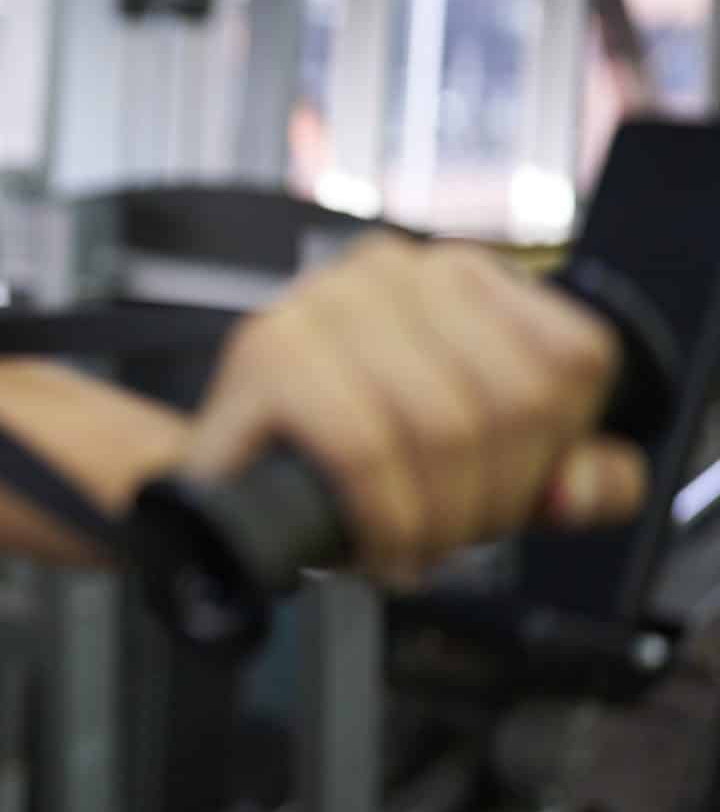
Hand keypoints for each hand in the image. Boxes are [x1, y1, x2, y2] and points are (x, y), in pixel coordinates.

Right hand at [179, 234, 650, 588]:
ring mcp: (321, 300)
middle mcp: (389, 266)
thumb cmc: (357, 469)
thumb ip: (576, 479)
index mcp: (458, 273)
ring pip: (443, 423)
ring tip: (408, 544)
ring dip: (433, 517)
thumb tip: (584, 486)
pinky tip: (375, 544)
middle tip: (446, 536)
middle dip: (489, 497)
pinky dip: (383, 515)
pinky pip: (365, 446)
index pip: (570, 359)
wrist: (227, 486)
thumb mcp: (490, 471)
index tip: (496, 495)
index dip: (549, 453)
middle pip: (513, 398)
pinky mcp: (266, 350)